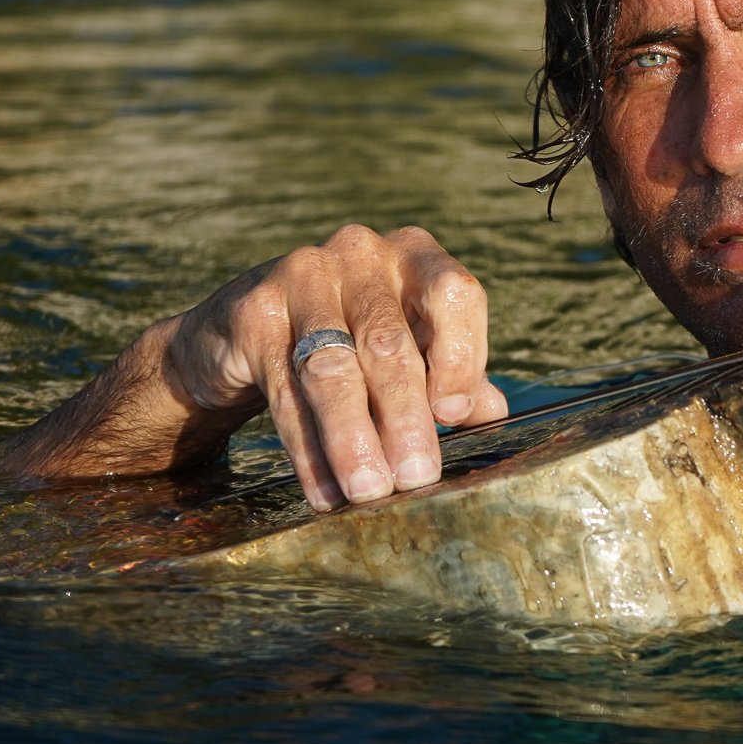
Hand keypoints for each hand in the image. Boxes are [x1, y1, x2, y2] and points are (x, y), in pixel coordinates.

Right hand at [165, 225, 508, 509]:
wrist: (248, 330)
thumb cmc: (354, 340)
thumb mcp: (411, 348)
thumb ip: (454, 376)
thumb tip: (494, 414)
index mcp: (416, 255)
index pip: (455, 295)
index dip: (459, 356)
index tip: (453, 416)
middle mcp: (362, 254)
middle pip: (390, 342)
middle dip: (405, 418)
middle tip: (416, 477)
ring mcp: (302, 276)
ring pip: (333, 369)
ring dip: (353, 438)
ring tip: (369, 490)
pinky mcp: (254, 314)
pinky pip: (285, 392)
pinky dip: (308, 449)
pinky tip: (325, 489)